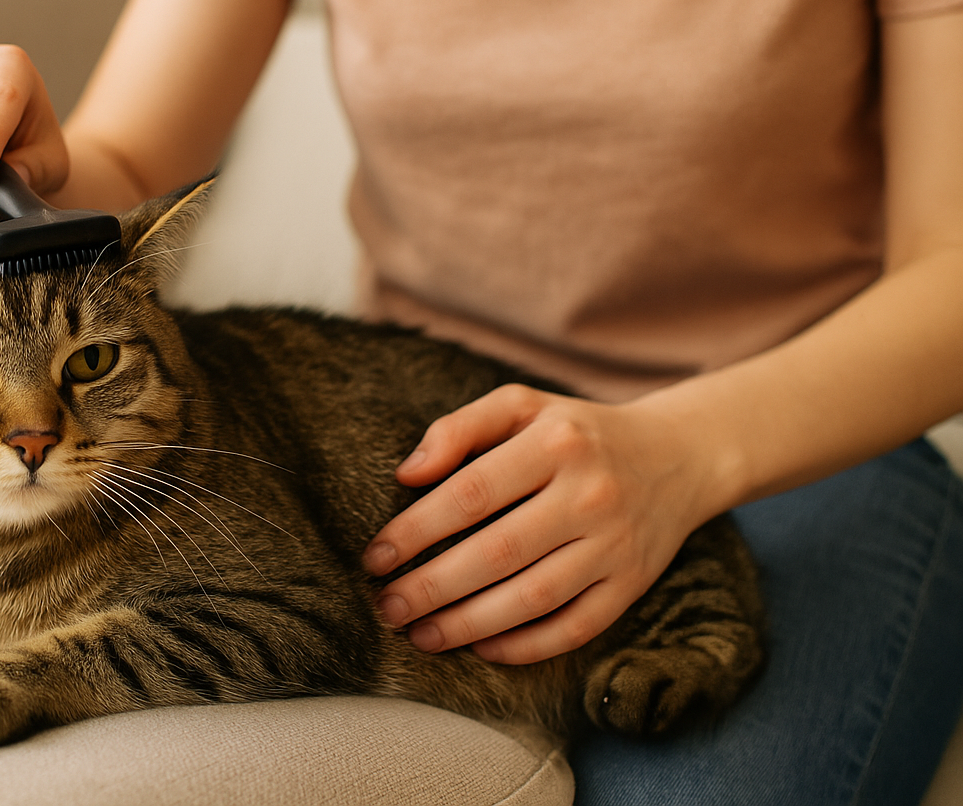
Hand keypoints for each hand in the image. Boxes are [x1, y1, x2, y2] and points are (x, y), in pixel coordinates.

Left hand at [362, 384, 723, 663]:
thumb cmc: (574, 432)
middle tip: (386, 607)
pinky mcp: (633, 584)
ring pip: (533, 598)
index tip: (375, 556)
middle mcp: (590, 494)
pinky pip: (575, 627)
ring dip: (468, 624)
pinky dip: (525, 646)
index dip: (416, 530)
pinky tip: (481, 647)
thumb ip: (459, 428)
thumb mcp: (521, 406)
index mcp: (555, 443)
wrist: (677, 456)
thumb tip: (406, 474)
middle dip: (431, 587)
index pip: (471, 493)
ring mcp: (615, 544)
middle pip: (497, 552)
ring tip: (420, 635)